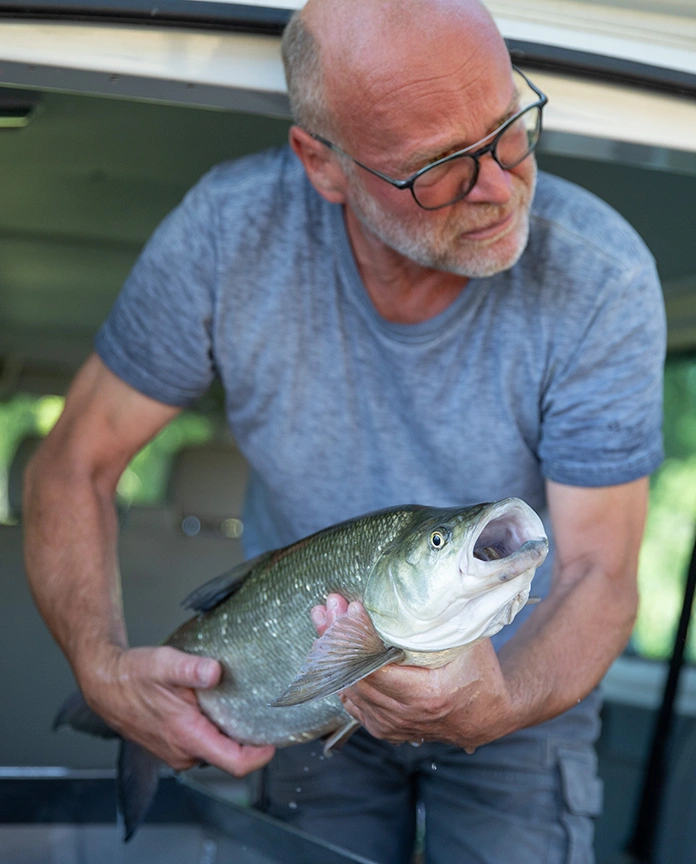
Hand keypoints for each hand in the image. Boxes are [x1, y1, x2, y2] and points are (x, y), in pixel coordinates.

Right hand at [80, 644, 274, 775]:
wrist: (104, 682)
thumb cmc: (133, 675)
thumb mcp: (165, 663)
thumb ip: (192, 669)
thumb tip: (215, 671)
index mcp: (187, 736)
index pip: (235, 763)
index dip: (260, 756)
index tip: (275, 739)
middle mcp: (183, 752)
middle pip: (229, 756)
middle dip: (248, 739)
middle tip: (263, 712)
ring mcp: (176, 752)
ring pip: (215, 750)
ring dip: (228, 734)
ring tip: (241, 707)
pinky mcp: (171, 746)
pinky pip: (202, 744)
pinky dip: (212, 731)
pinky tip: (214, 708)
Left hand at [311, 594, 516, 750]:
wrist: (489, 714)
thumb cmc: (481, 673)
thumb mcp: (468, 641)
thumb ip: (445, 618)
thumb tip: (422, 583)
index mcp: (427, 695)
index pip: (374, 667)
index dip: (356, 638)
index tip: (349, 607)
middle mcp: (406, 716)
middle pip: (356, 676)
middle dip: (338, 638)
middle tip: (329, 606)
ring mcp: (393, 726)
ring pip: (350, 690)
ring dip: (335, 655)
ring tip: (325, 619)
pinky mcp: (386, 728)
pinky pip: (354, 703)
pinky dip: (343, 676)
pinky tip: (333, 650)